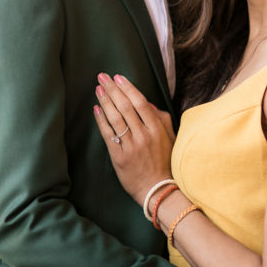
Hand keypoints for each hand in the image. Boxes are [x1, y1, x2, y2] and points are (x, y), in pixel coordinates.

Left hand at [92, 73, 175, 205]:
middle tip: (102, 76)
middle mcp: (144, 135)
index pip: (140, 102)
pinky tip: (96, 109)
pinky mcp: (119, 156)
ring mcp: (131, 146)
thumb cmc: (164, 163)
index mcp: (157, 129)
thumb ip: (162, 119)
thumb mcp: (170, 139)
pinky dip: (101, 120)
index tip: (118, 77)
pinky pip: (108, 134)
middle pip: (125, 107)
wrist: (157, 190)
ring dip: (105, 101)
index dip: (127, 88)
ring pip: (115, 118)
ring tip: (98, 89)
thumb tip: (149, 103)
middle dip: (112, 89)